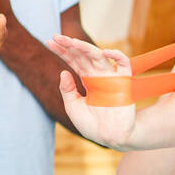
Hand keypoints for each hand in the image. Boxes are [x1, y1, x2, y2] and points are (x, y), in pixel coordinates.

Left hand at [47, 34, 135, 148]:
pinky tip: (104, 51)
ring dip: (86, 48)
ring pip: (99, 56)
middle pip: (83, 55)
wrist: (109, 138)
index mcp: (87, 80)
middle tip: (56, 37)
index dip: (62, 51)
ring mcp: (111, 77)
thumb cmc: (91, 124)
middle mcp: (98, 75)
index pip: (74, 61)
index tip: (49, 42)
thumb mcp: (73, 106)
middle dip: (70, 45)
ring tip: (72, 42)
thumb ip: (67, 89)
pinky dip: (117, 55)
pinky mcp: (124, 82)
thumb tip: (63, 71)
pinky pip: (123, 64)